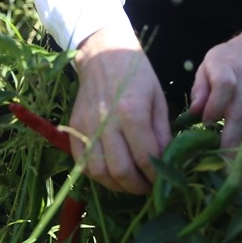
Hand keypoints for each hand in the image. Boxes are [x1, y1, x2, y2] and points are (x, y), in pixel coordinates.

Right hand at [70, 27, 171, 194]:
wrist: (103, 54)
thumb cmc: (136, 74)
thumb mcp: (158, 98)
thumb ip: (161, 132)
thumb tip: (167, 161)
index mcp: (132, 113)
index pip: (146, 157)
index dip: (156, 176)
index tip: (164, 181)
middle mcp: (106, 123)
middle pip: (121, 170)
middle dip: (137, 186)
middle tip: (148, 187)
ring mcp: (87, 127)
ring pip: (99, 172)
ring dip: (117, 185)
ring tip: (131, 183)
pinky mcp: (74, 128)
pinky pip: (82, 163)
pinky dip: (97, 175)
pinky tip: (111, 173)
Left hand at [189, 31, 241, 173]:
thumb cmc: (232, 58)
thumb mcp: (210, 62)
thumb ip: (200, 87)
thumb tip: (194, 112)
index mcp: (226, 66)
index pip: (223, 86)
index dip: (215, 107)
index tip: (205, 126)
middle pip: (241, 112)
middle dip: (231, 141)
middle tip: (222, 167)